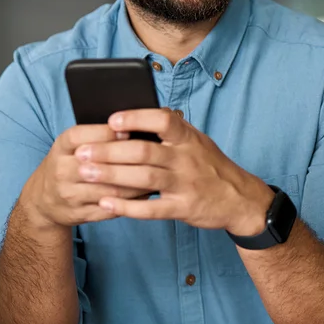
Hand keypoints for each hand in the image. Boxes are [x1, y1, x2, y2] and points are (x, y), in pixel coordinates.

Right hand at [20, 124, 149, 230]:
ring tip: (157, 175)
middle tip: (154, 156)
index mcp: (61, 146)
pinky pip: (112, 209)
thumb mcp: (73, 144)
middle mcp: (62, 170)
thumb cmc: (68, 162)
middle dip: (129, 161)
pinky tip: (147, 193)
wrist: (42, 198)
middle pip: (99, 165)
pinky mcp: (79, 214)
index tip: (129, 130)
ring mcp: (69, 195)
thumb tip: (134, 128)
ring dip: (137, 184)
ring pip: (111, 190)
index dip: (106, 134)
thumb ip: (98, 135)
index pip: (82, 136)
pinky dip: (132, 202)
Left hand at [72, 108, 273, 234]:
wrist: (240, 198)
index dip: (136, 118)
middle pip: (144, 151)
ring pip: (144, 179)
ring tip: (86, 173)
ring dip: (112, 176)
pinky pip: (151, 209)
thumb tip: (137, 115)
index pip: (163, 120)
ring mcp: (185, 184)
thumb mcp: (198, 140)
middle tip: (82, 151)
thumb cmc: (211, 166)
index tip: (111, 120)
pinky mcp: (183, 208)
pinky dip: (126, 206)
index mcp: (189, 138)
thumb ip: (172, 130)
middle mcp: (187, 159)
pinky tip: (105, 203)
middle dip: (110, 151)